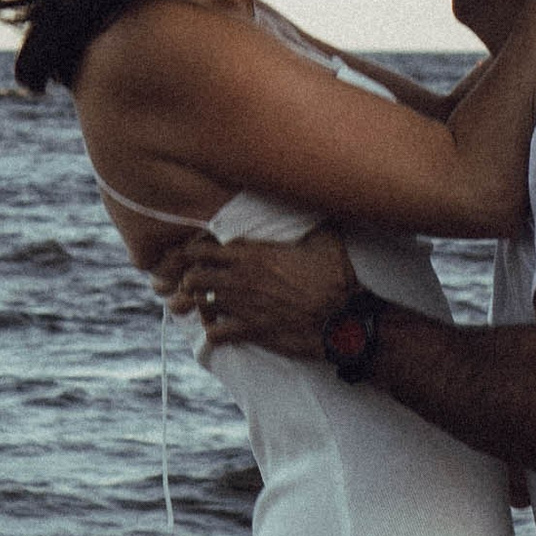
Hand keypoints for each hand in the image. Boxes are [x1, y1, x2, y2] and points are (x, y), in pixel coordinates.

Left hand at [153, 225, 354, 358]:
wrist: (342, 317)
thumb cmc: (336, 278)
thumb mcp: (326, 239)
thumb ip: (313, 222)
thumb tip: (319, 202)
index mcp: (253, 253)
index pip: (202, 248)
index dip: (197, 252)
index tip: (202, 257)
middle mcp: (240, 278)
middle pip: (193, 276)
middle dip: (193, 280)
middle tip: (203, 284)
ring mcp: (242, 306)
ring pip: (200, 304)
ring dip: (203, 305)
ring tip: (212, 306)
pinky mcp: (250, 331)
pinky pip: (215, 334)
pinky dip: (215, 333)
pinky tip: (224, 330)